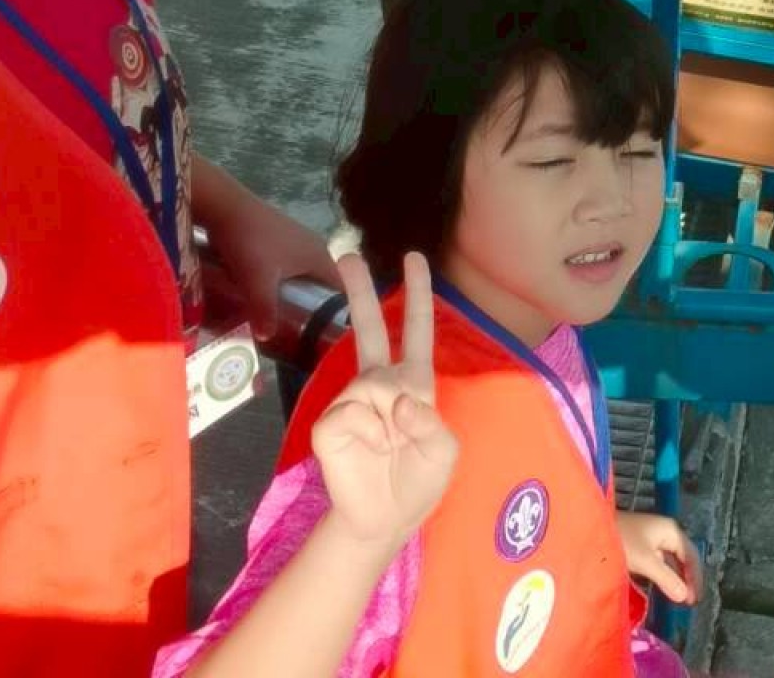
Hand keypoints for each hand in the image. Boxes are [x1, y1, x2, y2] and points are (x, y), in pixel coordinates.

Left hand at [205, 184, 339, 343]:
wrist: (225, 207)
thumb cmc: (250, 243)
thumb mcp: (257, 281)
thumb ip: (265, 311)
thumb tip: (268, 339)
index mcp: (320, 257)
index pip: (343, 288)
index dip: (341, 310)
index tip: (332, 333)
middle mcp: (315, 247)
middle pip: (325, 282)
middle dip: (319, 306)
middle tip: (308, 332)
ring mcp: (298, 240)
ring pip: (307, 273)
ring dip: (302, 292)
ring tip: (290, 317)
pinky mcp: (281, 237)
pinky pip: (293, 265)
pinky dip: (289, 280)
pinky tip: (271, 292)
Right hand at [311, 253, 457, 551]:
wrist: (384, 520)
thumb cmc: (417, 483)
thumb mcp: (443, 451)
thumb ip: (430, 422)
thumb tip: (398, 402)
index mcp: (414, 384)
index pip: (417, 330)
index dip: (417, 295)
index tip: (413, 258)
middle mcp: (381, 384)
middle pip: (370, 327)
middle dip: (360, 290)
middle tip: (345, 253)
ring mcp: (352, 401)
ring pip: (372, 382)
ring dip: (387, 416)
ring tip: (387, 446)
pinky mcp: (330, 423)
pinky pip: (351, 411)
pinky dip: (367, 431)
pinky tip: (367, 449)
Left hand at [617, 511, 699, 604]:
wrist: (590, 528)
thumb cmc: (620, 541)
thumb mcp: (645, 561)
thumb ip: (666, 579)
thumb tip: (685, 596)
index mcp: (671, 531)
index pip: (691, 556)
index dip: (695, 578)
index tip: (695, 600)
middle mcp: (665, 532)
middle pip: (684, 557)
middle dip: (688, 578)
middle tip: (690, 601)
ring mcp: (653, 537)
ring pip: (672, 560)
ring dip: (677, 578)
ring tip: (680, 597)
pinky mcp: (642, 544)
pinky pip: (661, 562)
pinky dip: (665, 575)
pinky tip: (663, 586)